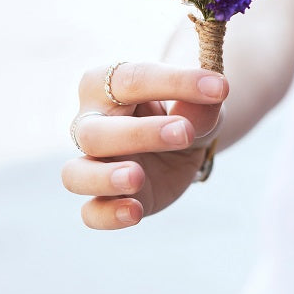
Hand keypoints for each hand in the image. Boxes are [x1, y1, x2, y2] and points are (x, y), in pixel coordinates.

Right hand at [61, 62, 228, 228]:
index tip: (218, 88)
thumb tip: (215, 90)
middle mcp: (90, 122)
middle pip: (94, 131)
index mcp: (107, 84)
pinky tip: (135, 211)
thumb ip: (202, 102)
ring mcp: (92, 163)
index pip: (132, 79)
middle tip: (184, 132)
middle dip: (139, 134)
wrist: (183, 145)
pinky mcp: (104, 198)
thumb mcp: (199, 103)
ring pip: (75, 174)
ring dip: (104, 177)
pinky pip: (90, 212)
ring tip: (137, 177)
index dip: (175, 82)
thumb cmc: (183, 111)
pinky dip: (108, 214)